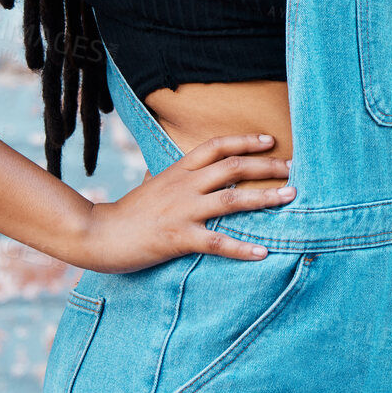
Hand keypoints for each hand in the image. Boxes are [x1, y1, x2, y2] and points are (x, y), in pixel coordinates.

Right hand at [72, 134, 295, 272]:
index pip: (216, 146)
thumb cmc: (128, 212)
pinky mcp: (178, 238)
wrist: (98, 234)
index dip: (244, 140)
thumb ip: (172, 178)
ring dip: (264, 197)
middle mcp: (184, 185)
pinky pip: (217, 242)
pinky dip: (242, 248)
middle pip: (232, 167)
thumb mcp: (152, 185)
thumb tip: (185, 173)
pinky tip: (263, 252)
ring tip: (290, 196)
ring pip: (231, 199)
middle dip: (266, 166)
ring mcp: (182, 211)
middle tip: (293, 168)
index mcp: (178, 170)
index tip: (269, 140)